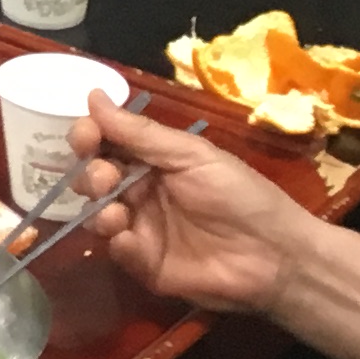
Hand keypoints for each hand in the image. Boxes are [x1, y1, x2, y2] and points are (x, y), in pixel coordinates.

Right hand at [79, 98, 318, 319]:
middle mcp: (141, 192)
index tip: (86, 137)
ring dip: (97, 208)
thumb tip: (92, 94)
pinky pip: (116, 251)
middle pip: (93, 176)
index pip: (106, 142)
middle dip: (90, 173)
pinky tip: (129, 238)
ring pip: (97, 213)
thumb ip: (141, 132)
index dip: (88, 136)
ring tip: (117, 213)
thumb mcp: (191, 156)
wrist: (273, 255)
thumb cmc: (238, 195)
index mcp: (153, 160)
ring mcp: (141, 229)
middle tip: (105, 178)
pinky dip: (116, 242)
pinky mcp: (146, 264)